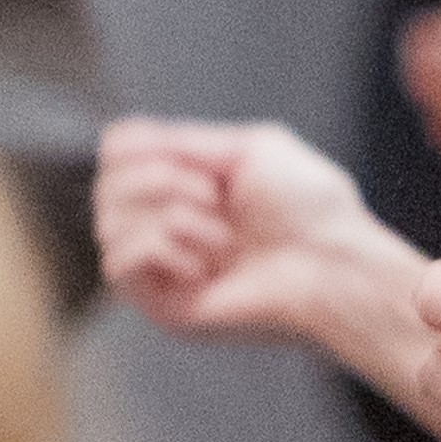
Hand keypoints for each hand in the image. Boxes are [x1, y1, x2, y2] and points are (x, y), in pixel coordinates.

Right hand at [94, 117, 373, 341]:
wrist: (334, 266)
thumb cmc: (311, 209)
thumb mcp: (253, 148)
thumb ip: (186, 140)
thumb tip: (122, 141)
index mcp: (188, 180)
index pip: (118, 151)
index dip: (139, 145)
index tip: (190, 157)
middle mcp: (167, 219)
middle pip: (106, 182)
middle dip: (161, 178)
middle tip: (215, 195)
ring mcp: (160, 262)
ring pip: (108, 221)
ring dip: (174, 216)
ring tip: (223, 236)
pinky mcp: (159, 300)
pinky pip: (117, 262)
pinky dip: (163, 249)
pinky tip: (205, 265)